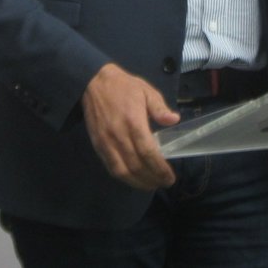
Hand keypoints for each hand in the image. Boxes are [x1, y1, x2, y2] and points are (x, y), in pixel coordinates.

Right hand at [81, 63, 179, 189]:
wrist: (93, 83)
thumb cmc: (123, 86)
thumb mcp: (146, 91)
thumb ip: (160, 108)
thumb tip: (174, 120)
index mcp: (133, 121)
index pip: (148, 152)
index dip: (159, 168)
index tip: (170, 177)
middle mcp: (119, 136)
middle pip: (136, 166)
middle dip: (152, 178)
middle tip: (165, 182)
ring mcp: (106, 143)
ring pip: (122, 171)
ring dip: (138, 183)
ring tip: (152, 185)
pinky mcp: (98, 146)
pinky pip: (111, 167)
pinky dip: (124, 177)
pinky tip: (135, 179)